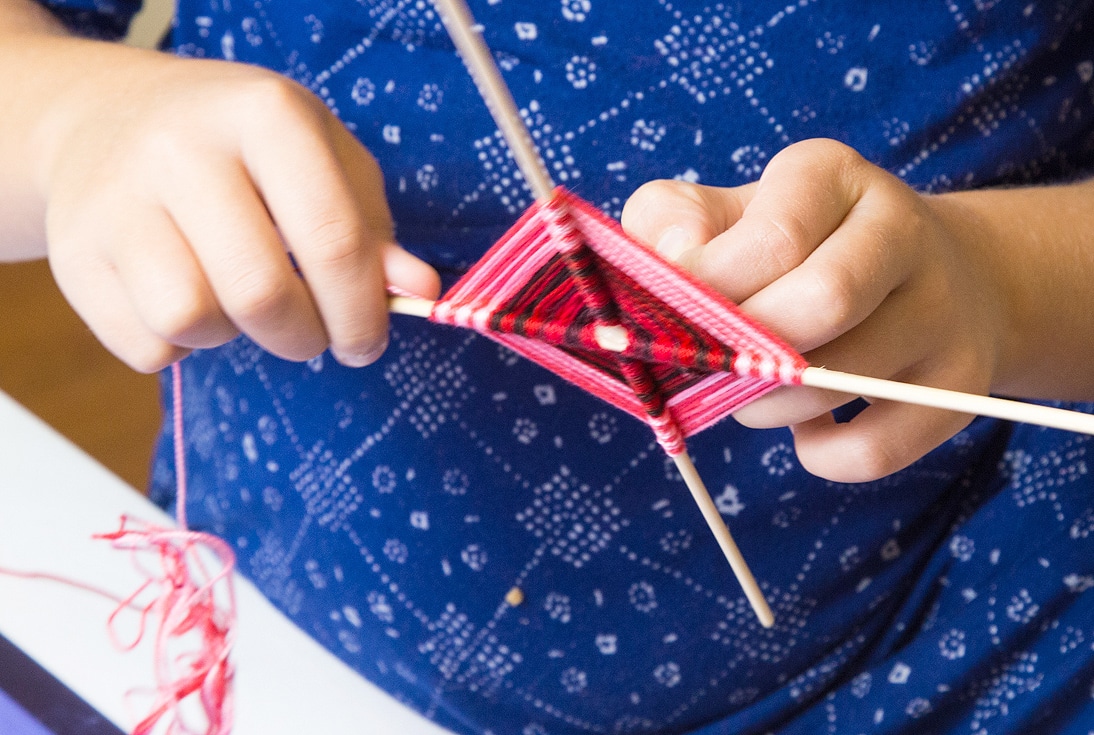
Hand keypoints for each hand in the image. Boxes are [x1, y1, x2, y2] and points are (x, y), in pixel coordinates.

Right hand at [34, 40, 438, 371]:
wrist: (108, 119)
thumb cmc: (241, 149)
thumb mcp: (322, 161)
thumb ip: (373, 230)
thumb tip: (420, 292)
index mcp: (263, 114)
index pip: (333, 239)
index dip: (363, 311)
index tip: (368, 341)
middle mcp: (181, 149)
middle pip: (262, 293)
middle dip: (305, 337)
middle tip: (312, 334)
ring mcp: (116, 200)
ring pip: (194, 321)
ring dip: (234, 336)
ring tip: (239, 299)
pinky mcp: (75, 255)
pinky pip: (147, 344)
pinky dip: (180, 344)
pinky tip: (187, 295)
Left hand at [621, 139, 1007, 481]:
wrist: (927, 274)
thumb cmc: (790, 248)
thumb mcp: (722, 213)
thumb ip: (669, 226)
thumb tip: (669, 269)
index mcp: (832, 175)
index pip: (772, 239)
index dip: (707, 292)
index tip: (675, 317)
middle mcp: (902, 230)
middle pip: (823, 303)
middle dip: (745, 350)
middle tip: (710, 364)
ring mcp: (942, 311)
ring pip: (843, 380)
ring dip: (766, 406)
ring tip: (751, 390)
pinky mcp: (958, 385)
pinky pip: (874, 450)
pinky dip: (819, 455)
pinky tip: (806, 428)